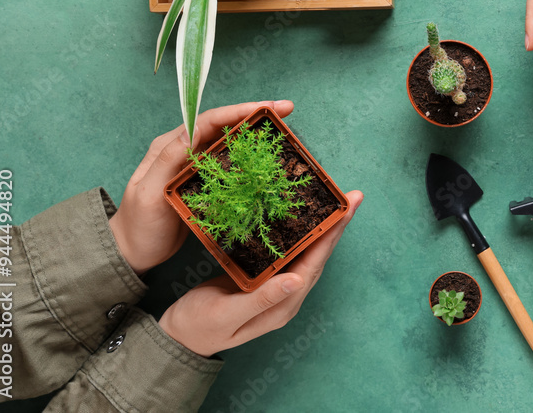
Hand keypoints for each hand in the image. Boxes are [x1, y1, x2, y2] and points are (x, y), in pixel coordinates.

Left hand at [109, 100, 295, 275]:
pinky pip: (230, 162)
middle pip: (223, 124)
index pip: (208, 120)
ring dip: (255, 132)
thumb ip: (168, 161)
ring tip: (282, 126)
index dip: (238, 111)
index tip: (267, 107)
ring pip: (229, 140)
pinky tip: (265, 156)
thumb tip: (193, 131)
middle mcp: (184, 150)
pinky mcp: (204, 181)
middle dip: (254, 114)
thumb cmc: (139, 226)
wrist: (133, 252)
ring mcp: (195, 165)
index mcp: (170, 146)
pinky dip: (249, 155)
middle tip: (285, 110)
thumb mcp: (149, 193)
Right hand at [158, 190, 362, 356]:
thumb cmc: (199, 326)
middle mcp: (287, 295)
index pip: (314, 264)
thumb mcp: (227, 314)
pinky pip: (288, 250)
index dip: (331, 235)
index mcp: (283, 305)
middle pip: (318, 255)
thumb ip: (261, 299)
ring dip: (322, 226)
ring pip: (306, 251)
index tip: (348, 209)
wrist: (178, 337)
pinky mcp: (263, 276)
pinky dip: (299, 231)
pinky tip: (302, 215)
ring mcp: (277, 286)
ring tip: (337, 201)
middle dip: (336, 226)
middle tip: (353, 196)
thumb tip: (297, 280)